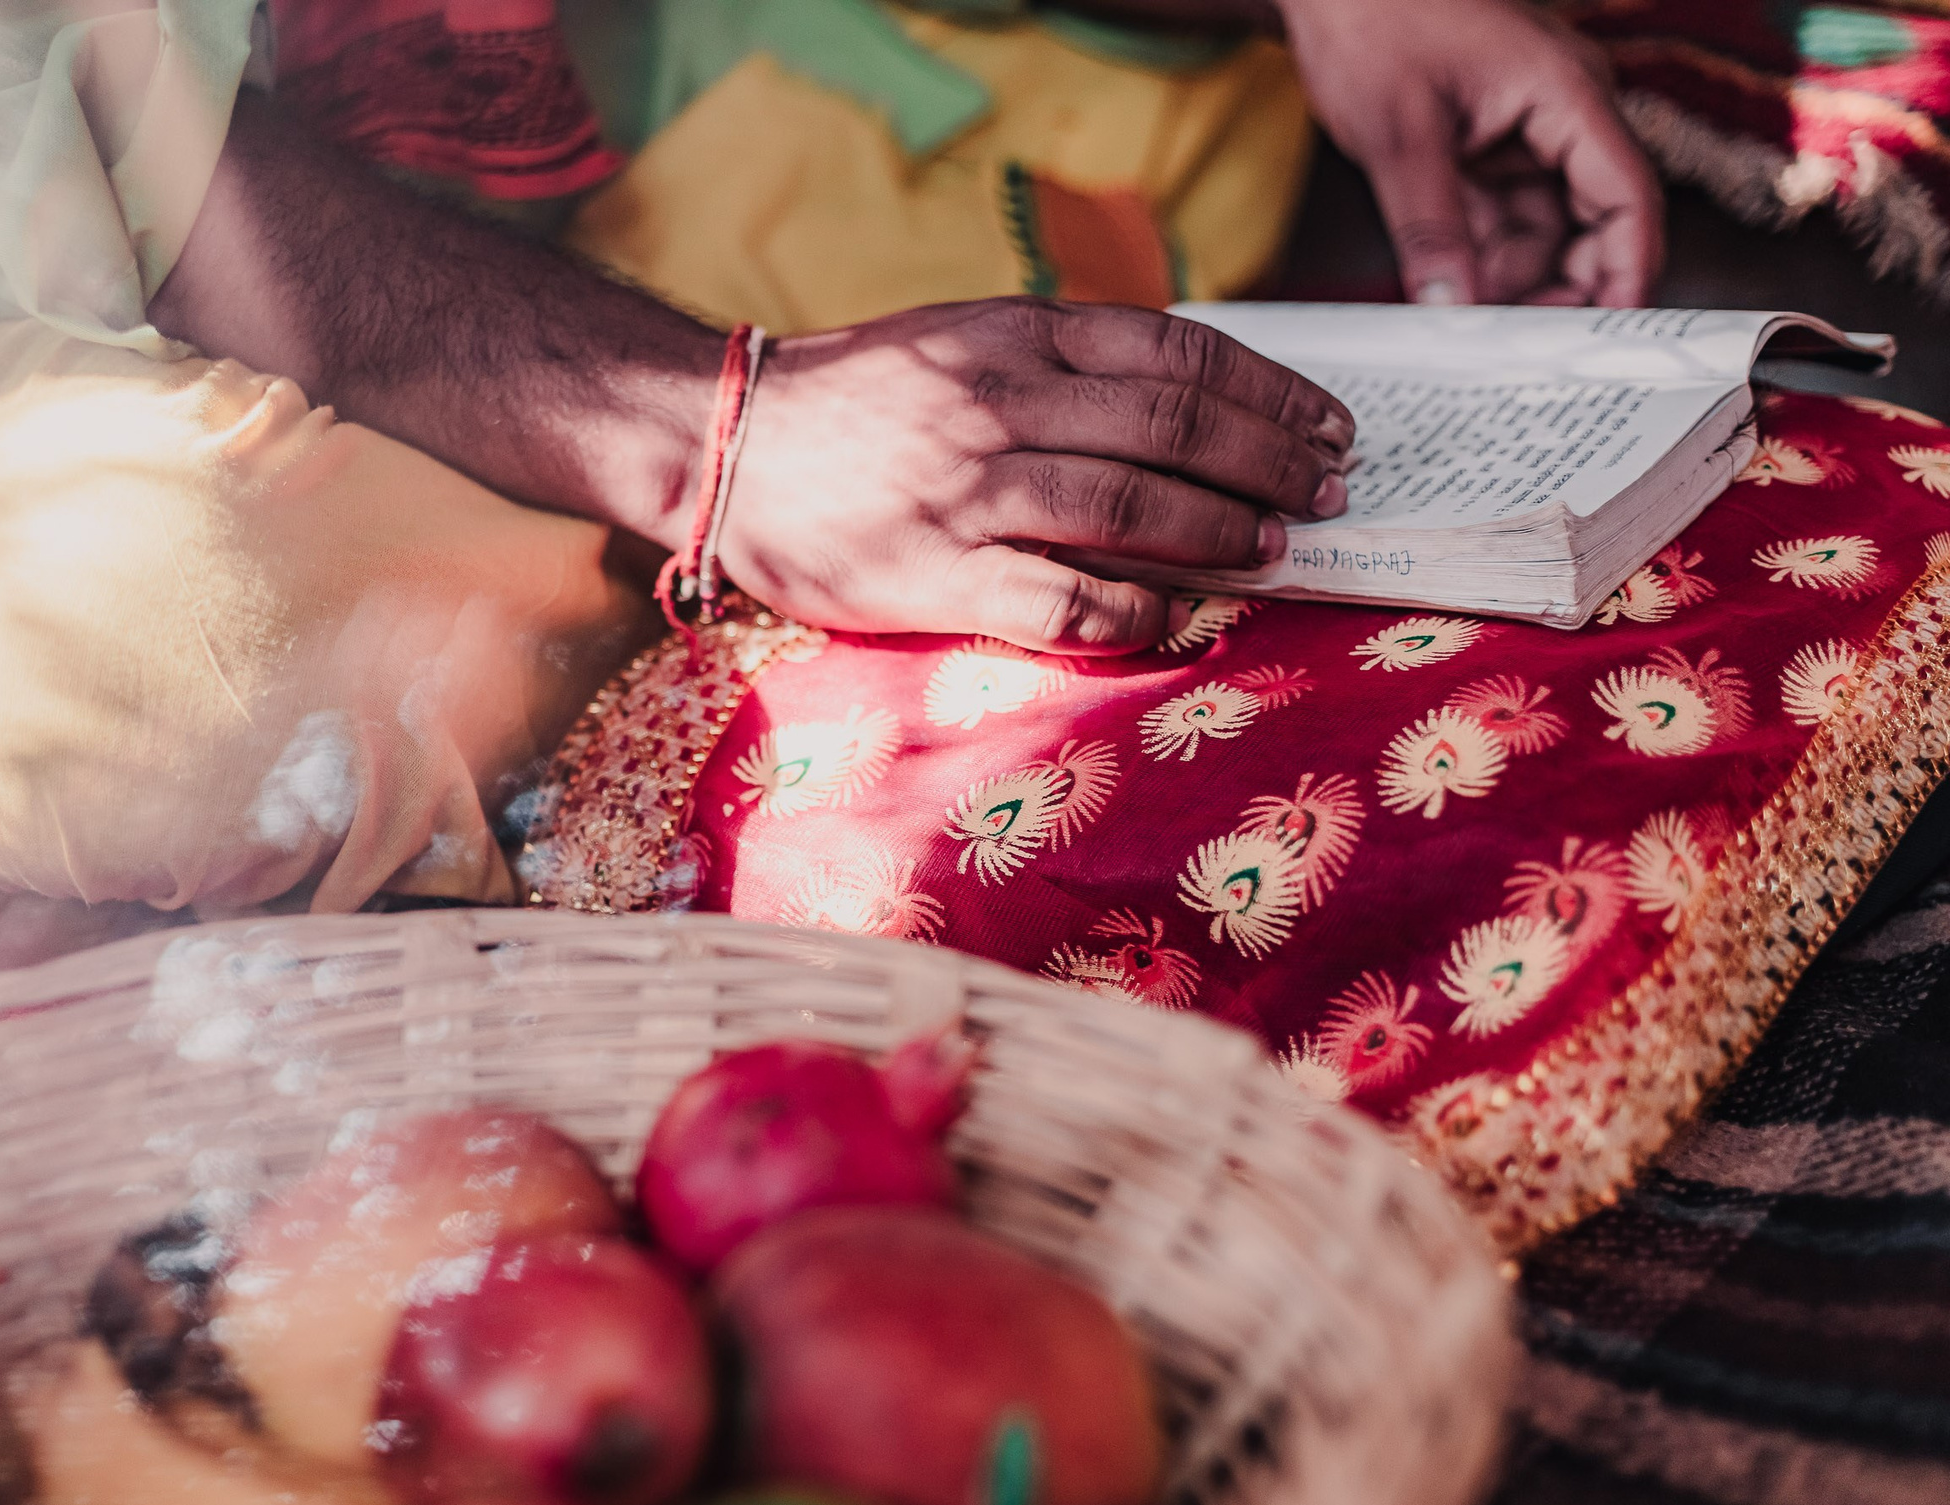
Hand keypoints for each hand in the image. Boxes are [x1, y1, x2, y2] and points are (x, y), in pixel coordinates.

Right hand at [712, 300, 1352, 655]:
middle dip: (1272, 462)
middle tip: (1328, 492)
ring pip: (1135, 509)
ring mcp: (971, 492)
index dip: (1270, 390)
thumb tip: (1188, 399)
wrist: (728, 445)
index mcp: (1015, 335)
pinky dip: (1139, 611)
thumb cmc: (856, 398)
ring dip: (1224, 533)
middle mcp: (1001, 405)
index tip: (1327, 423)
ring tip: (1274, 549)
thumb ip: (1062, 358)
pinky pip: (1066, 601)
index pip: (1178, 353)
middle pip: (1176, 428)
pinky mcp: (938, 575)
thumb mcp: (962, 337)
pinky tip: (1177, 616)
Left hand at [1278, 0, 1662, 306]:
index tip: (1615, 333)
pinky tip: (1456, 298)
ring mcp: (1524, 132)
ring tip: (1476, 331)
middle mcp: (1559, 114)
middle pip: (1593, 221)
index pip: (1627, 196)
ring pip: (1543, 229)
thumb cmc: (1375, 17)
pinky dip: (1480, 260)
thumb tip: (1451, 305)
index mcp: (1566, 93)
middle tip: (1523, 347)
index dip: (1627, 270)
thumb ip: (1429, 226)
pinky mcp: (1485, 149)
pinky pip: (1500, 218)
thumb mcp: (1399, 133)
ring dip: (1513, 281)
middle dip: (1564, 286)